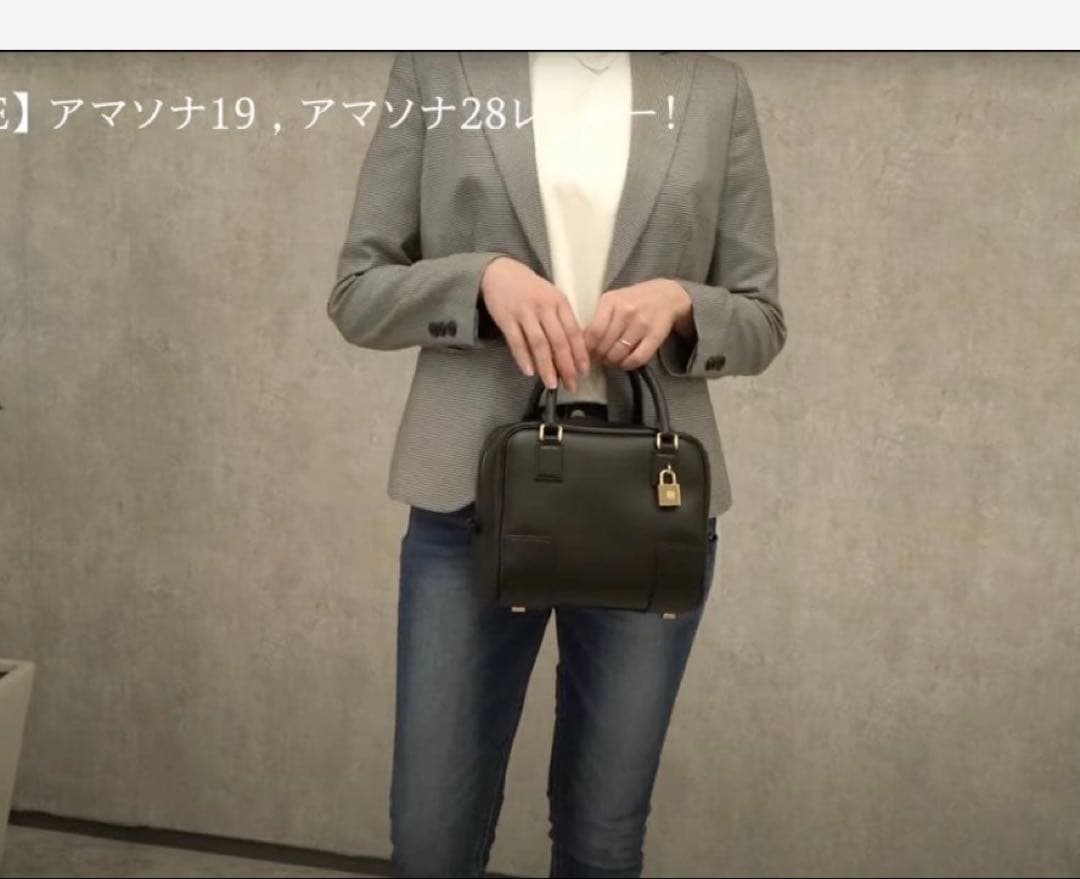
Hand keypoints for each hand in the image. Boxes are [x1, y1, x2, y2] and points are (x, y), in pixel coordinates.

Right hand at [480, 257, 591, 390]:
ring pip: (539, 344)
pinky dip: (523, 358)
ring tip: (552, 384)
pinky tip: (529, 372)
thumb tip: (572, 352)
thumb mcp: (551, 297)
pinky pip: (516, 341)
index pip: (573, 331)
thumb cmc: (530, 289)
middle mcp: (544, 306)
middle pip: (558, 341)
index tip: (584, 371)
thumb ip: (562, 320)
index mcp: (560, 301)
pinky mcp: (506, 318)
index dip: (580, 354)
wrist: (500, 272)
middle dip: (566, 366)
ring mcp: (525, 312)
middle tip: (571, 384)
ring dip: (546, 366)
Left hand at [582, 279, 692, 369]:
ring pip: (619, 354)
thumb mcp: (612, 301)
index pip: (593, 333)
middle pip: (605, 346)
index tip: (586, 353)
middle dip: (599, 356)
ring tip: (611, 359)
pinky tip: (624, 362)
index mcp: (610, 301)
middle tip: (599, 358)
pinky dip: (627, 365)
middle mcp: (626, 312)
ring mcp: (642, 324)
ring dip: (612, 362)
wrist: (666, 295)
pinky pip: (637, 359)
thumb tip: (581, 343)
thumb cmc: (633, 300)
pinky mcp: (655, 336)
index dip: (587, 348)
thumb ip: (597, 319)